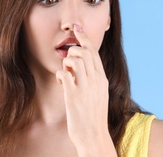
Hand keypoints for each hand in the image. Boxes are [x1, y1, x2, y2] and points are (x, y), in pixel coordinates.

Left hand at [56, 24, 115, 155]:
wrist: (93, 135)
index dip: (84, 37)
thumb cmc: (93, 114)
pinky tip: (61, 83)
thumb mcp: (98, 93)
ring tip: (66, 74)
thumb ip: (92, 78)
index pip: (93, 52)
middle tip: (68, 61)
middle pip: (83, 52)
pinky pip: (64, 74)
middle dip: (72, 51)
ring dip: (66, 63)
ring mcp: (85, 87)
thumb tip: (80, 65)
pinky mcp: (73, 96)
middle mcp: (96, 80)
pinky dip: (60, 75)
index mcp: (102, 78)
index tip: (77, 27)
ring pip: (74, 60)